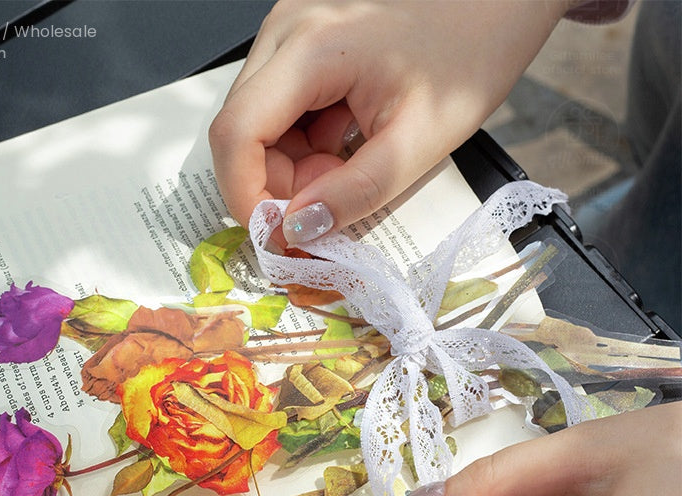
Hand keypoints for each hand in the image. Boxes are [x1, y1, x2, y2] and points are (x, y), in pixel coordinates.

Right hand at [209, 0, 569, 240]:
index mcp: (311, 48)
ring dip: (291, 168)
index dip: (245, 194)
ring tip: (347, 171)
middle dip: (275, 185)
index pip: (236, 132)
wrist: (498, 0)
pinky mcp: (303, 46)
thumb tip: (297, 230)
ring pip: (258, 126)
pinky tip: (344, 149)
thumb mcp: (419, 141)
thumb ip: (355, 192)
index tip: (276, 234)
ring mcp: (292, 35)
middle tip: (327, 206)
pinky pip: (281, 112)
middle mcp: (286, 32)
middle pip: (241, 131)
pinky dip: (304, 147)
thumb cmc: (471, 55)